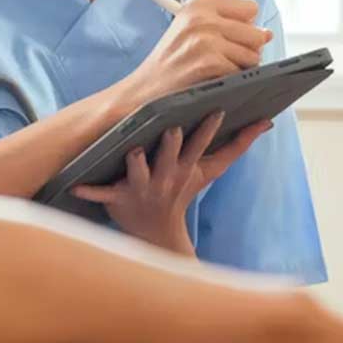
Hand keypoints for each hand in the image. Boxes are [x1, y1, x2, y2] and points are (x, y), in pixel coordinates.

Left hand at [71, 112, 271, 253]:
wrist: (157, 232)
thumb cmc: (184, 190)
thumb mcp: (211, 170)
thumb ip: (238, 146)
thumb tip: (267, 122)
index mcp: (186, 167)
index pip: (200, 145)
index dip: (208, 129)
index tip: (216, 110)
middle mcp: (166, 176)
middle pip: (170, 157)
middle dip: (172, 145)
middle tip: (174, 128)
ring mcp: (142, 188)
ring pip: (139, 172)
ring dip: (136, 164)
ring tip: (134, 151)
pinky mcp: (117, 199)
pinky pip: (101, 195)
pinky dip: (89, 191)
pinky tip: (75, 187)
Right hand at [117, 0, 271, 110]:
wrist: (143, 91)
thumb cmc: (172, 64)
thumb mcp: (194, 32)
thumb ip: (231, 27)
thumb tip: (267, 34)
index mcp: (199, 4)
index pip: (250, 7)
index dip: (245, 27)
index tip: (229, 40)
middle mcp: (202, 16)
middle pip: (257, 33)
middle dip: (247, 50)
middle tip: (221, 61)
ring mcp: (205, 38)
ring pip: (253, 55)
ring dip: (240, 69)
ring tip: (214, 72)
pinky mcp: (208, 62)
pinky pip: (242, 72)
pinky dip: (231, 82)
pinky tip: (211, 82)